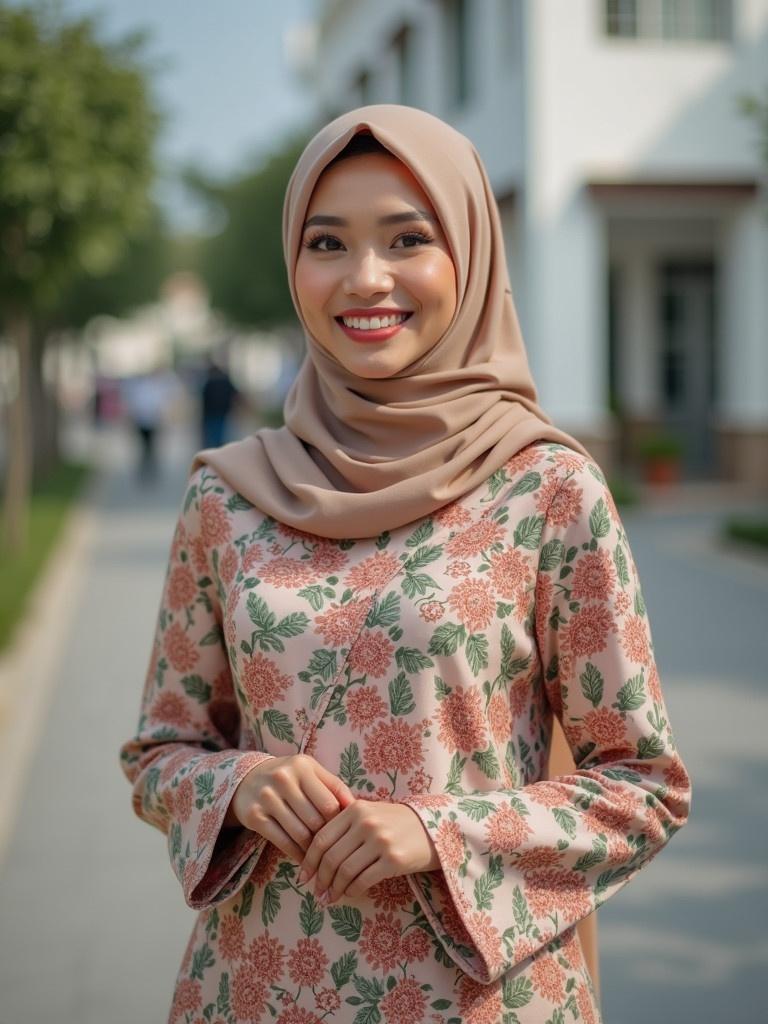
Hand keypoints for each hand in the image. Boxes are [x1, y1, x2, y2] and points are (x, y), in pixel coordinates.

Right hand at [226, 754, 354, 862]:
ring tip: (321, 857)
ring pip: (300, 834)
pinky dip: (296, 854)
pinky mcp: (254, 816)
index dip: (339, 822)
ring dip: (313, 850)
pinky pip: (282, 842)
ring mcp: (267, 798)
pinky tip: (304, 859)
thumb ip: (333, 787)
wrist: (247, 779)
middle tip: (334, 850)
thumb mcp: (310, 772)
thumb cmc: (289, 777)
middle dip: (326, 838)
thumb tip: (357, 807)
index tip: (344, 833)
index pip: (329, 803)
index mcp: (303, 766)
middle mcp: (283, 779)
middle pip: (315, 820)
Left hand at [297, 800, 439, 904]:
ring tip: (330, 898)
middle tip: (317, 892)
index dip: (309, 860)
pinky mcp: (394, 859)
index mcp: (355, 809)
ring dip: (334, 889)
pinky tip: (349, 894)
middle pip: (331, 857)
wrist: (432, 828)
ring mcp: (380, 840)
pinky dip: (352, 890)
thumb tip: (315, 854)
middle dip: (320, 879)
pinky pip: (363, 880)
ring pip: (345, 871)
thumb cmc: (394, 823)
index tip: (304, 876)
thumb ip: (344, 826)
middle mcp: (366, 822)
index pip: (322, 838)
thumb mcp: (369, 813)